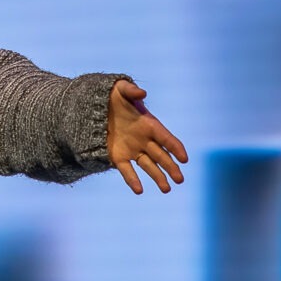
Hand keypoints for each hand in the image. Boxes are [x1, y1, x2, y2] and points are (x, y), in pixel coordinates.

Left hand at [106, 79, 187, 193]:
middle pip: (161, 156)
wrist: (96, 107)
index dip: (176, 148)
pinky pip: (127, 170)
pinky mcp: (118, 157)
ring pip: (149, 166)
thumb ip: (132, 91)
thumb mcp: (122, 89)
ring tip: (166, 189)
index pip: (166, 138)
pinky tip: (139, 190)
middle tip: (180, 180)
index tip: (184, 158)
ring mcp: (133, 150)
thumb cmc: (114, 96)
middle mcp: (144, 140)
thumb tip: (142, 93)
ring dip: (158, 177)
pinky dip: (132, 180)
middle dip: (171, 167)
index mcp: (149, 125)